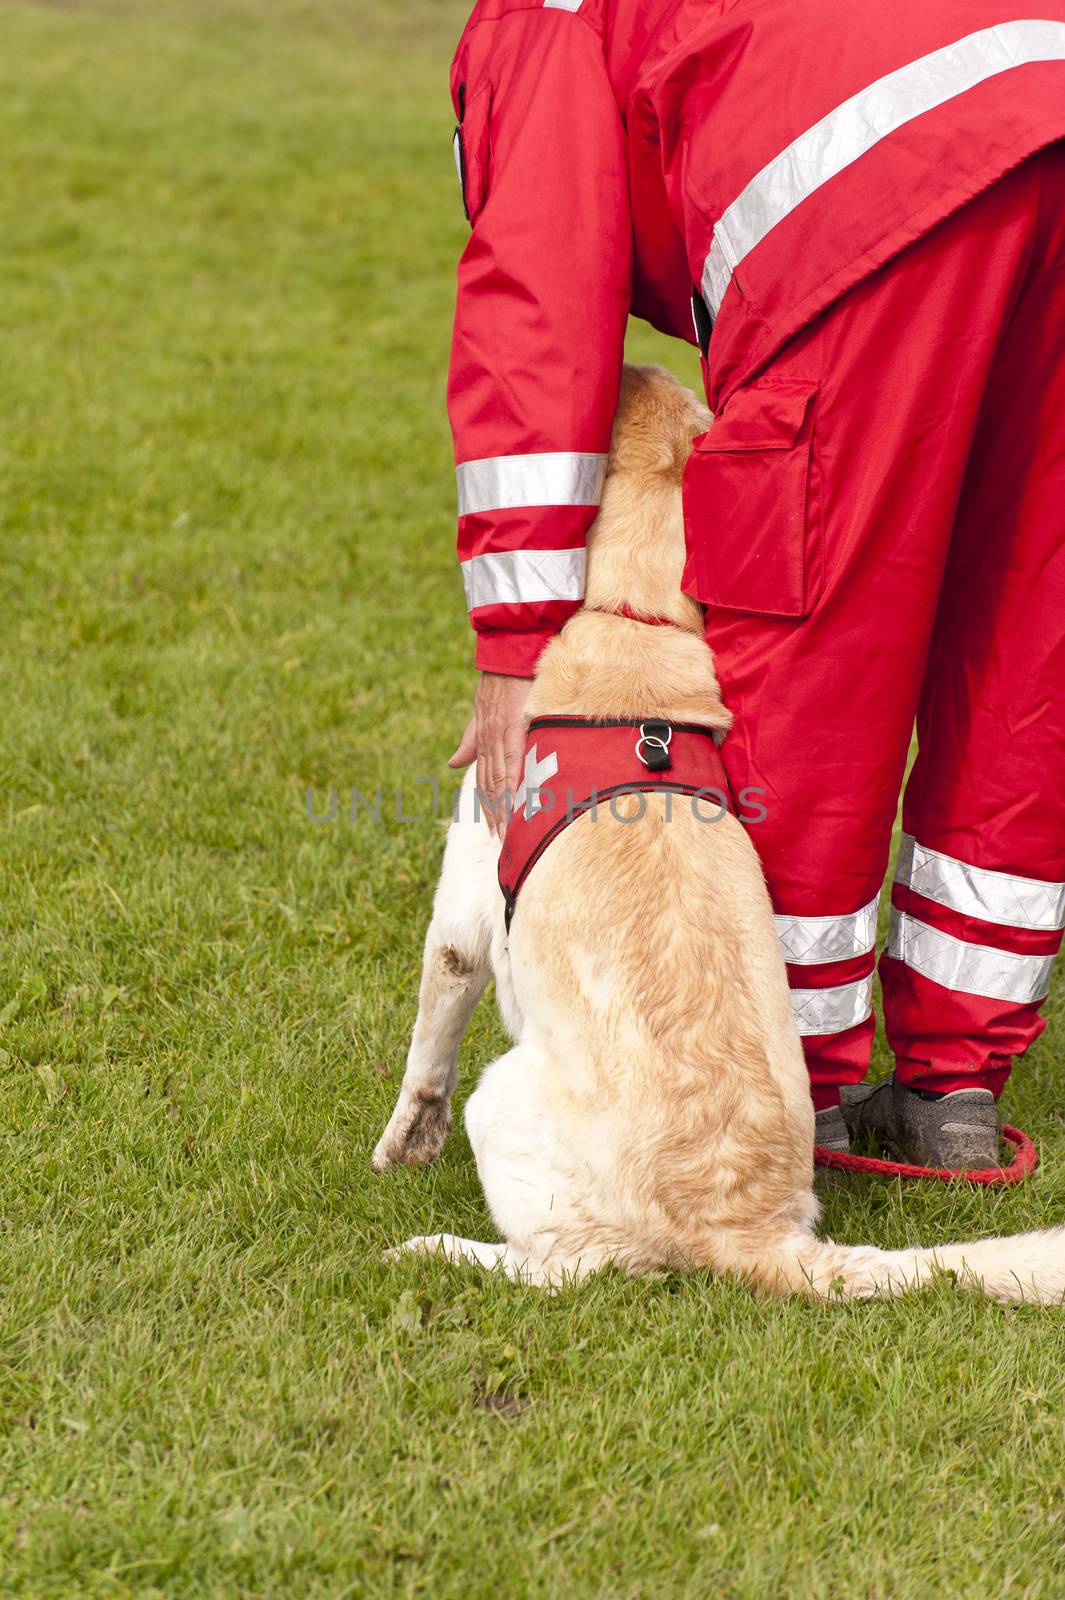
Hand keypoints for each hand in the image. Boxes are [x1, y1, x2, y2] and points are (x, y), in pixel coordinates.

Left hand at [448, 671, 531, 834]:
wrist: (506, 654)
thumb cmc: (501, 681)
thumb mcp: (481, 712)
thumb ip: (469, 740)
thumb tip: (452, 763)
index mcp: (484, 741)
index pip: (484, 780)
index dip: (487, 805)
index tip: (492, 828)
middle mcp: (488, 742)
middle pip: (489, 786)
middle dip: (494, 813)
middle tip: (500, 840)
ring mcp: (500, 737)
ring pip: (499, 780)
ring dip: (503, 807)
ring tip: (507, 831)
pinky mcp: (514, 729)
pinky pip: (512, 763)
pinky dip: (513, 785)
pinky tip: (516, 802)